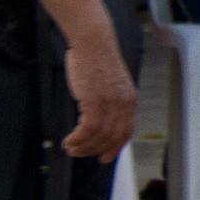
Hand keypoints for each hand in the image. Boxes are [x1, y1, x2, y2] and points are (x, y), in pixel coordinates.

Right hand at [62, 38, 135, 160]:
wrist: (94, 43)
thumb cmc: (98, 59)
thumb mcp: (111, 84)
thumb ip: (109, 101)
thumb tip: (97, 117)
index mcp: (130, 100)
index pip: (127, 131)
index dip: (116, 147)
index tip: (106, 156)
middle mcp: (124, 104)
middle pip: (113, 138)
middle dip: (96, 150)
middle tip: (80, 153)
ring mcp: (111, 103)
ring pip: (100, 136)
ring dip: (83, 147)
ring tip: (71, 148)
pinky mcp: (95, 101)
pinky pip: (88, 129)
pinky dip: (77, 139)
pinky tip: (69, 140)